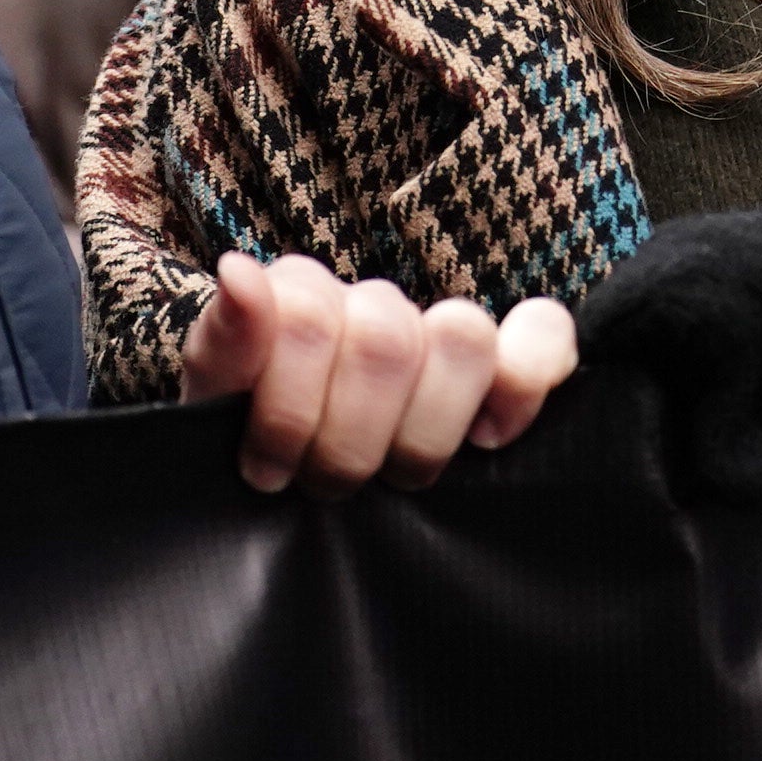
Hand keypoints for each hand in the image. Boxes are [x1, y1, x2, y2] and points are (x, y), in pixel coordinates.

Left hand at [180, 252, 575, 494]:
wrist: (285, 489)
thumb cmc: (254, 449)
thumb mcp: (216, 403)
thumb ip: (225, 341)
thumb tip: (240, 271)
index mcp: (301, 297)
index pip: (308, 316)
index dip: (287, 411)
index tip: (266, 472)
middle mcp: (373, 303)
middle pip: (386, 341)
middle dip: (349, 440)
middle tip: (325, 486)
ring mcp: (440, 330)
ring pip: (462, 337)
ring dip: (424, 428)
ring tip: (393, 478)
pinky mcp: (507, 363)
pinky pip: (545, 335)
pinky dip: (524, 380)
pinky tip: (490, 435)